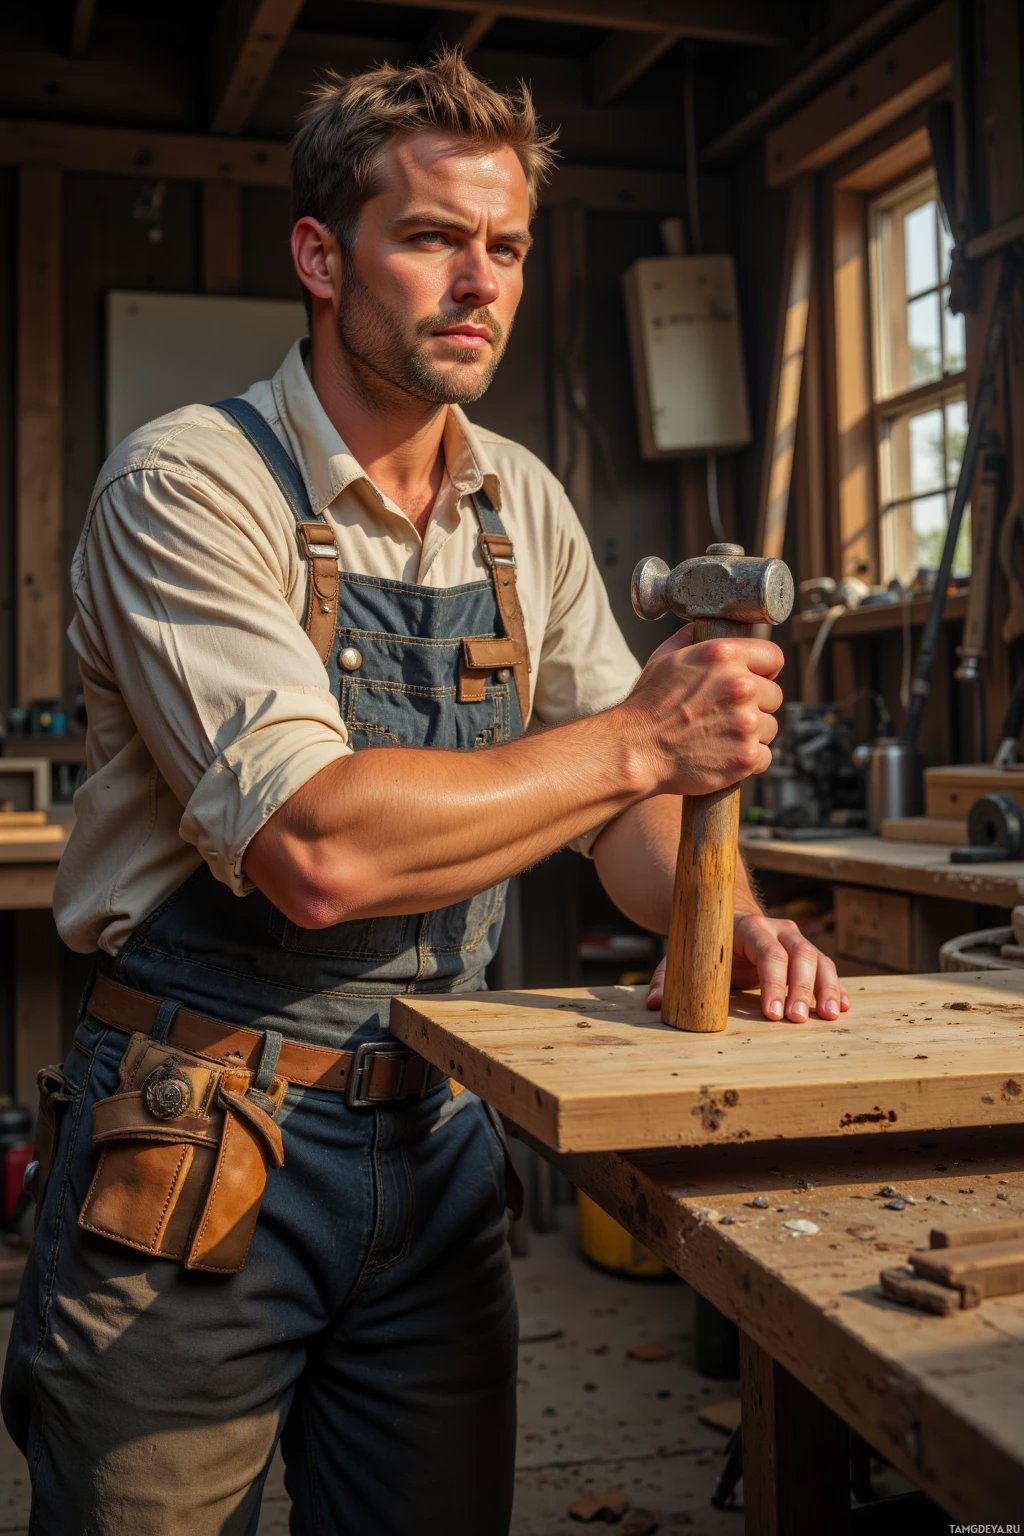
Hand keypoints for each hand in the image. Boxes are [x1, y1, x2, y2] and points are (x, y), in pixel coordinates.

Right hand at [619, 626, 783, 798]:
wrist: (636, 749)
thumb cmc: (648, 705)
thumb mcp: (665, 658)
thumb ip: (692, 638)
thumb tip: (704, 626)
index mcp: (725, 656)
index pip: (774, 657)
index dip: (764, 670)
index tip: (756, 680)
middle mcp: (741, 687)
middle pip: (774, 695)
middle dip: (756, 705)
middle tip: (728, 714)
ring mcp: (746, 723)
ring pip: (770, 727)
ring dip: (752, 733)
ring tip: (722, 736)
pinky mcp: (747, 756)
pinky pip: (765, 756)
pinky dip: (748, 760)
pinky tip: (725, 755)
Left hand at [646, 915, 849, 1022]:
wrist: (727, 921)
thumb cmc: (706, 946)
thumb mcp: (684, 958)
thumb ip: (669, 979)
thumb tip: (654, 1004)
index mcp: (747, 927)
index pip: (767, 951)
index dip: (772, 982)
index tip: (773, 1014)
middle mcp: (777, 929)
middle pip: (799, 955)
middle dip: (801, 988)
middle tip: (799, 1021)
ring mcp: (795, 939)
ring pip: (819, 960)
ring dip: (826, 988)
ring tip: (828, 1017)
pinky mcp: (808, 954)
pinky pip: (827, 968)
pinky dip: (836, 987)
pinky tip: (841, 1006)